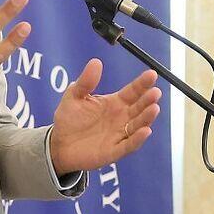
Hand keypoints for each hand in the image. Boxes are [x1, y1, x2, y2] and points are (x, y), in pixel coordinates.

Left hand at [49, 60, 160, 175]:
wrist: (58, 144)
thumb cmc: (68, 119)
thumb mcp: (74, 96)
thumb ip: (86, 81)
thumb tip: (96, 62)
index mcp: (114, 103)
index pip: (133, 91)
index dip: (143, 83)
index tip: (152, 74)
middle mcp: (121, 118)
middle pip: (139, 108)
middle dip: (148, 100)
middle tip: (155, 92)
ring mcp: (119, 134)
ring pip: (138, 125)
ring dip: (147, 118)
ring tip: (154, 108)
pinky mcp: (114, 151)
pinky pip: (129, 145)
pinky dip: (138, 139)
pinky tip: (145, 131)